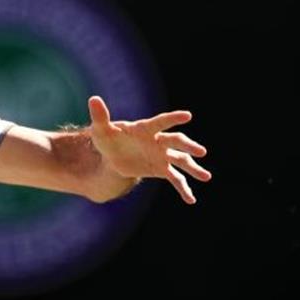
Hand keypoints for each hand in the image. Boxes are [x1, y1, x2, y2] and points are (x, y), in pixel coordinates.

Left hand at [88, 95, 211, 203]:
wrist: (112, 156)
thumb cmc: (108, 138)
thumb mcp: (101, 130)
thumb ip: (101, 116)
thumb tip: (93, 99)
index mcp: (146, 128)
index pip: (161, 122)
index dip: (173, 118)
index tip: (188, 115)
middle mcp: (158, 141)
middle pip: (176, 141)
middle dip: (188, 146)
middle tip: (201, 151)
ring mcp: (162, 155)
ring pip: (181, 160)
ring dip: (193, 168)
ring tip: (207, 177)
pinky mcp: (161, 169)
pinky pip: (175, 179)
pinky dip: (183, 189)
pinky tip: (191, 200)